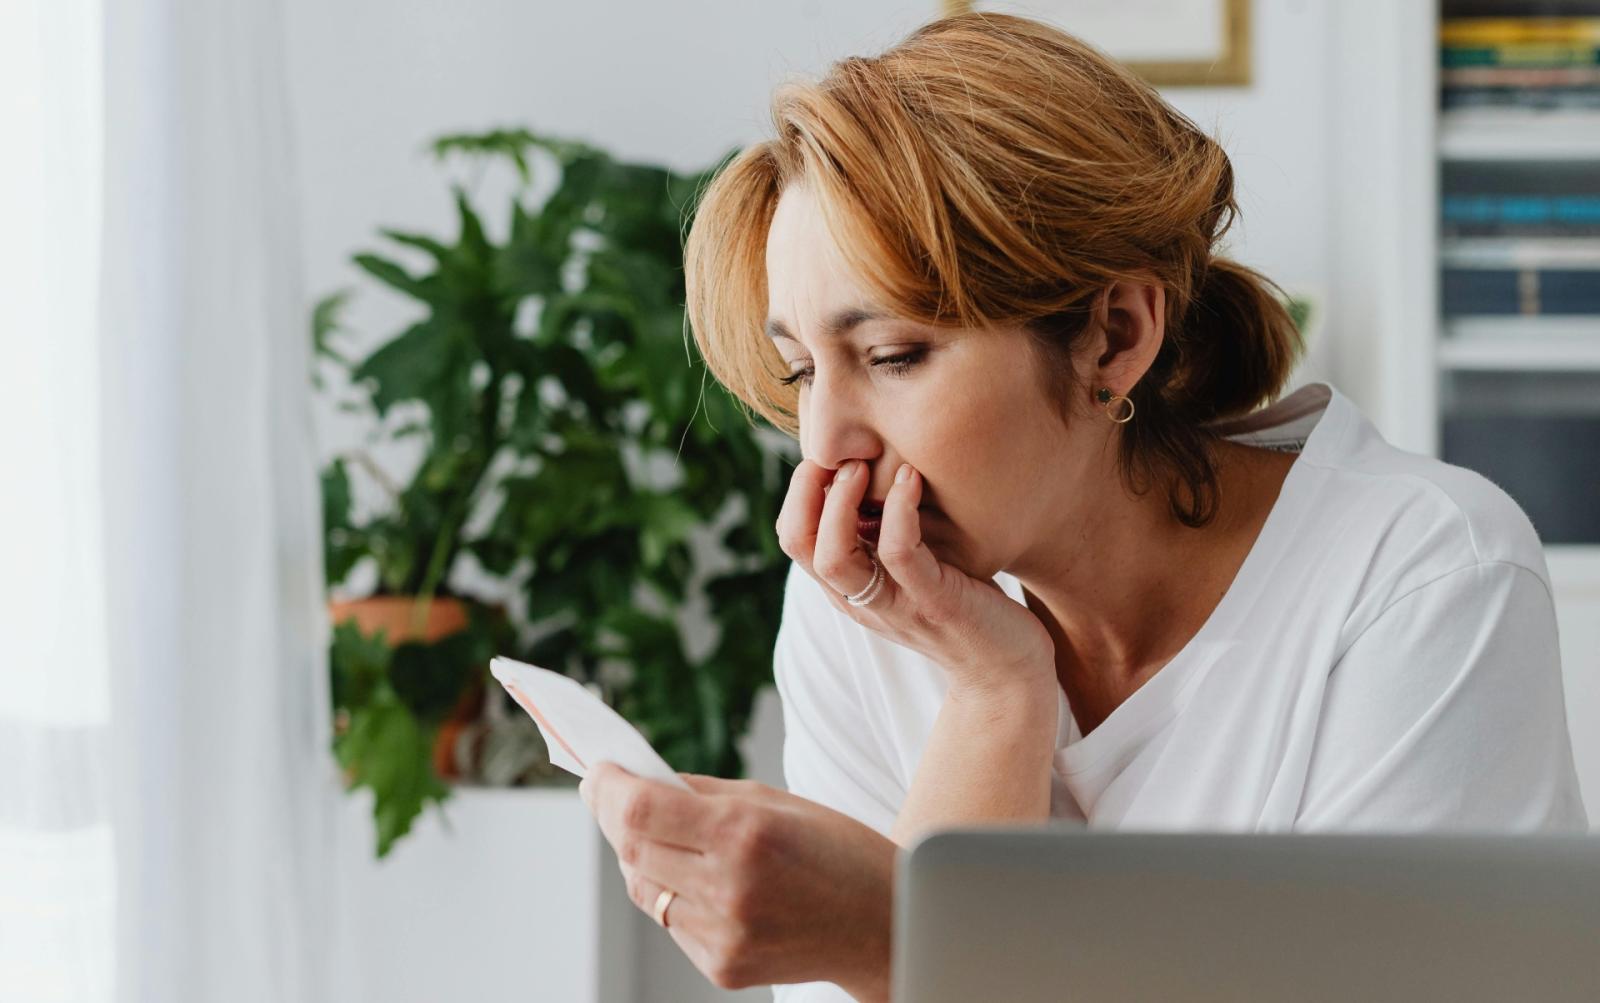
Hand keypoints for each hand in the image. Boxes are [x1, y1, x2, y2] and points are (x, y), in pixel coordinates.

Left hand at [579, 762, 894, 998]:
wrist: (884, 925)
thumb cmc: (837, 851)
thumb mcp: (774, 801)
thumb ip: (702, 794)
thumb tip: (638, 781)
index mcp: (744, 834)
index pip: (639, 811)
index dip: (607, 787)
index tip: (597, 770)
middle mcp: (728, 888)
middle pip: (631, 849)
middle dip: (612, 815)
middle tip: (608, 792)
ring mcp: (723, 935)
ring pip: (644, 889)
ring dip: (639, 856)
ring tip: (659, 834)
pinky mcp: (722, 967)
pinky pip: (670, 923)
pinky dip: (670, 894)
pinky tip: (696, 878)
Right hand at [777, 457, 1054, 696]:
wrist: (1006, 668)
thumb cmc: (964, 603)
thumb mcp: (914, 565)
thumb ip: (885, 533)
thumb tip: (873, 469)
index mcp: (849, 588)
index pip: (795, 538)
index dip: (800, 491)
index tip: (831, 454)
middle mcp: (861, 599)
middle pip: (800, 546)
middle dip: (808, 491)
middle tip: (842, 455)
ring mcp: (894, 605)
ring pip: (834, 559)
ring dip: (841, 503)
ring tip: (864, 465)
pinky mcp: (934, 603)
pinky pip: (899, 554)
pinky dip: (899, 511)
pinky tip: (912, 478)